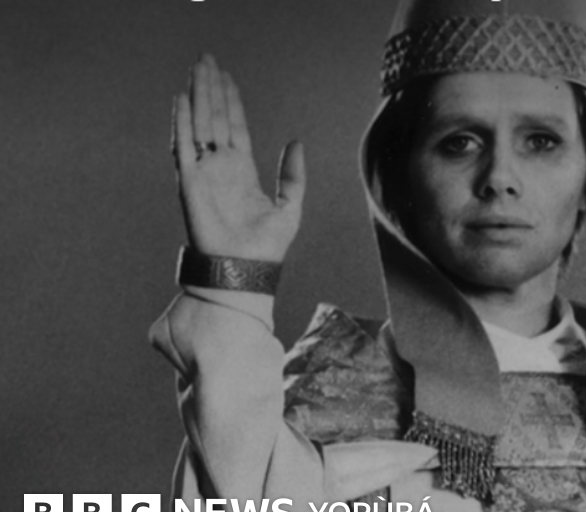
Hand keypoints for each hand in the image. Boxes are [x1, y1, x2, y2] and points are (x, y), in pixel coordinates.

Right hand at [172, 54, 304, 262]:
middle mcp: (220, 168)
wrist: (245, 270)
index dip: (231, 102)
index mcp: (242, 172)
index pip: (234, 127)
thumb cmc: (267, 246)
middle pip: (214, 118)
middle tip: (207, 60)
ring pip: (199, 125)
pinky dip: (182, 122)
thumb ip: (293, 174)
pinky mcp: (190, 183)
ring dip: (197, 96)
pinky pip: (183, 147)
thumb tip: (296, 142)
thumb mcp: (291, 205)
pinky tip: (183, 99)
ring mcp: (204, 174)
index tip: (227, 77)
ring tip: (197, 70)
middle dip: (211, 89)